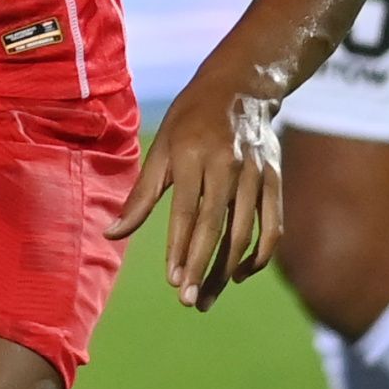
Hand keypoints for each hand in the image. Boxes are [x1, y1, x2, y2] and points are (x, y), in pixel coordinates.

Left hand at [106, 65, 284, 310]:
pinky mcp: (276, 179)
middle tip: (189, 301)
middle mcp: (228, 164)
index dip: (180, 248)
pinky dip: (259, 255)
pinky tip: (239, 274)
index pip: (187, 211)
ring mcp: (256, 172)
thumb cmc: (190, 121)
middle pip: (217, 226)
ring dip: (228, 270)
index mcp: (192, 155)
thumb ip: (140, 196)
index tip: (173, 280)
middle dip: (202, 267)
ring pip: (246, 232)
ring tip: (208, 297)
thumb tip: (112, 234)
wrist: (242, 87)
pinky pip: (273, 226)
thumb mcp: (159, 149)